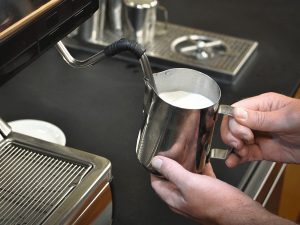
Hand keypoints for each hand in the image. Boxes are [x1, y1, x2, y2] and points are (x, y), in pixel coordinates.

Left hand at [150, 156, 278, 224]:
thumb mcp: (190, 183)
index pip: (157, 182)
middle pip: (171, 178)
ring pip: (187, 177)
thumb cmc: (219, 204)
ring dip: (186, 165)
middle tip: (174, 151)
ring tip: (188, 152)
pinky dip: (201, 169)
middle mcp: (183, 199)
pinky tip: (204, 161)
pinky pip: (201, 179)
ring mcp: (196, 196)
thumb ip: (172, 172)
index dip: (156, 168)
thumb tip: (156, 162)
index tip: (158, 156)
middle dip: (172, 164)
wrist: (242, 214)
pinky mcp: (209, 194)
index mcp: (174, 198)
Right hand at [221, 92, 299, 166]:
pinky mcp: (262, 150)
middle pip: (232, 125)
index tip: (244, 133)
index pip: (236, 110)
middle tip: (242, 143)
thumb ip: (261, 118)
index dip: (234, 122)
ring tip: (240, 152)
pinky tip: (232, 161)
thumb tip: (237, 114)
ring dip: (233, 148)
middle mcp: (257, 120)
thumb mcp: (288, 117)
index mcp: (262, 105)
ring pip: (235, 140)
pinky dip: (236, 158)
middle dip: (232, 135)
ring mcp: (258, 136)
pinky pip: (244, 153)